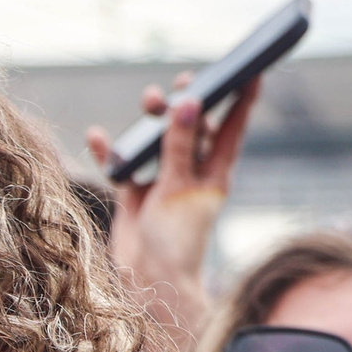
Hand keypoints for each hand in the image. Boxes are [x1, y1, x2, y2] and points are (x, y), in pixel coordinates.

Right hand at [84, 75, 258, 286]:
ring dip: (151, 119)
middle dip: (187, 102)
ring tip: (147, 101)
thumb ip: (180, 145)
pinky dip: (112, 151)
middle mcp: (191, 173)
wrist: (149, 283)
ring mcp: (163, 182)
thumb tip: (188, 102)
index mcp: (215, 172)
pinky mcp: (136, 194)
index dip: (243, 98)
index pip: (232, 126)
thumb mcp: (179, 188)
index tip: (252, 68)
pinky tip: (99, 136)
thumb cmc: (175, 241)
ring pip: (158, 140)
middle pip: (193, 127)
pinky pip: (124, 164)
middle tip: (182, 83)